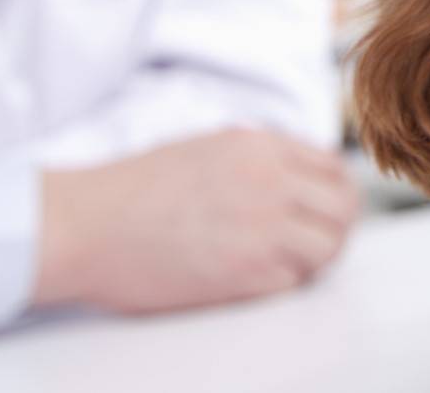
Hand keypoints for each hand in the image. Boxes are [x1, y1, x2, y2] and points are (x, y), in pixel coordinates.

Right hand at [32, 127, 360, 313]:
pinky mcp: (246, 273)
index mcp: (261, 147)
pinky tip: (257, 277)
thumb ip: (259, 157)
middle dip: (336, 227)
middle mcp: (271, 182)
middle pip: (344, 208)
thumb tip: (299, 175)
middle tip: (316, 242)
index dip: (335, 192)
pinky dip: (285, 282)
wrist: (86, 225)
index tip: (324, 209)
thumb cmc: (134, 189)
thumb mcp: (207, 146)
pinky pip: (294, 281)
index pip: (335, 168)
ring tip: (289, 263)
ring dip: (316, 258)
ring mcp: (262, 228)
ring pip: (329, 247)